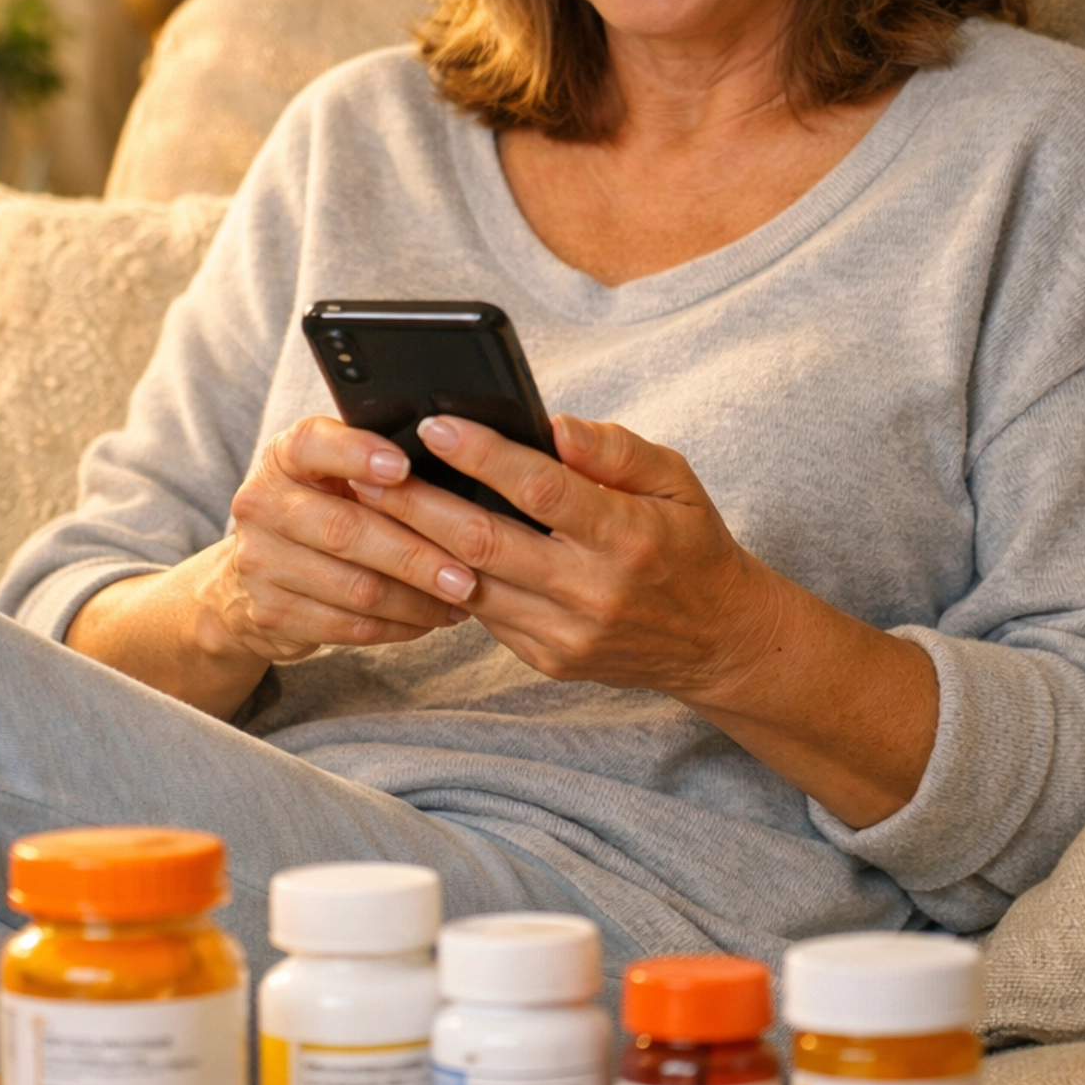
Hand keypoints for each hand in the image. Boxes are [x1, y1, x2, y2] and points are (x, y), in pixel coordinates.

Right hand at [220, 416, 478, 659]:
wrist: (250, 580)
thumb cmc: (318, 513)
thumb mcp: (331, 476)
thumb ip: (377, 467)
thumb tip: (460, 467)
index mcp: (283, 458)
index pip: (313, 444)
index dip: (357, 454)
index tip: (403, 467)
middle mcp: (262, 505)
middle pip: (346, 530)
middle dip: (415, 555)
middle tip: (466, 575)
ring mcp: (260, 562)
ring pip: (355, 587)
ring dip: (417, 600)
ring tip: (461, 599)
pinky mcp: (270, 613)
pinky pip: (349, 626)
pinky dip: (398, 626)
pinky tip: (430, 620)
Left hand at [351, 411, 769, 700]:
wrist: (717, 641)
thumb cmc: (689, 543)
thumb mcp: (676, 479)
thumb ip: (615, 450)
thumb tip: (554, 424)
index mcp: (627, 536)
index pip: (541, 490)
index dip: (483, 455)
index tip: (434, 424)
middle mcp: (593, 591)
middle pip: (484, 542)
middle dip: (416, 503)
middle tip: (366, 468)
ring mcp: (567, 633)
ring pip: (471, 586)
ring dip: (414, 545)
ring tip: (370, 505)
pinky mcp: (548, 660)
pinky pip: (484, 616)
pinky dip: (446, 581)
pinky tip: (411, 550)